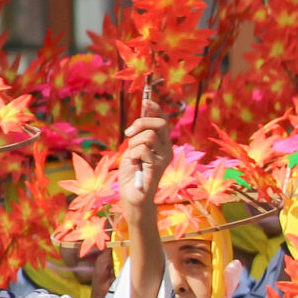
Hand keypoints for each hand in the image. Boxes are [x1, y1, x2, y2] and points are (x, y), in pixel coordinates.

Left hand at [116, 103, 171, 230]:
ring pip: (148, 136)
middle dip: (141, 123)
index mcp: (163, 143)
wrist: (133, 196)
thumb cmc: (132, 174)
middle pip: (160, 123)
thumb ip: (139, 134)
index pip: (163, 120)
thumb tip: (143, 114)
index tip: (146, 101)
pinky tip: (134, 165)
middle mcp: (168, 149)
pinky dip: (132, 155)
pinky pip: (142, 149)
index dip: (155, 109)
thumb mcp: (134, 149)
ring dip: (133, 144)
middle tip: (129, 133)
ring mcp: (165, 158)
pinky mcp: (158, 166)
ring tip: (132, 157)